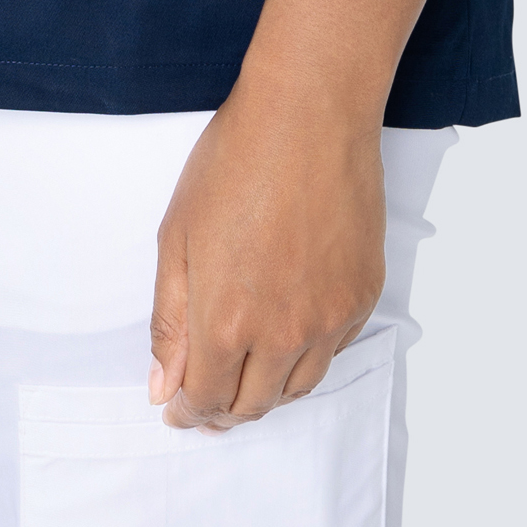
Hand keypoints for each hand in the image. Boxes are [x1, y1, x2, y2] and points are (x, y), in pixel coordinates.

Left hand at [148, 79, 386, 428]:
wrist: (308, 115)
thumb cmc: (236, 162)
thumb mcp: (177, 237)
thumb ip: (169, 321)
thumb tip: (164, 386)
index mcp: (227, 322)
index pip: (206, 400)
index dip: (187, 411)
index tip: (176, 408)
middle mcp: (284, 334)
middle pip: (254, 405)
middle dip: (224, 411)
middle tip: (206, 400)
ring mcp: (330, 318)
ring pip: (298, 387)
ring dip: (267, 391)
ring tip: (246, 373)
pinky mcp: (363, 296)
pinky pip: (333, 351)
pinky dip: (307, 355)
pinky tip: (289, 333)